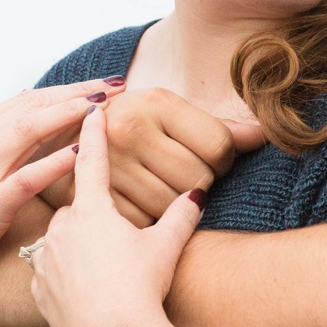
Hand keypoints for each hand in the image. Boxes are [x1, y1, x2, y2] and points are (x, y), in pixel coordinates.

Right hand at [0, 83, 101, 323]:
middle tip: (118, 85)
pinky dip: (51, 163)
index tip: (101, 86)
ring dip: (69, 114)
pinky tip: (80, 154)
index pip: (24, 101)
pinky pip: (23, 180)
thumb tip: (20, 112)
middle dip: (78, 92)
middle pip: (33, 107)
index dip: (66, 90)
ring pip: (28, 130)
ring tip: (105, 107)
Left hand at [29, 108, 241, 326]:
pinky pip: (49, 273)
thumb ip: (182, 214)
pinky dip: (63, 276)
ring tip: (103, 270)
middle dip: (93, 216)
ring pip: (59, 239)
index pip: (92, 159)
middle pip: (76, 208)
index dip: (93, 132)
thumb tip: (198, 191)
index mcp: (93, 210)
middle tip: (118, 239)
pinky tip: (85, 292)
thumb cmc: (140, 287)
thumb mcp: (167, 246)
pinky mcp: (39, 290)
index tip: (92, 108)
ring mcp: (46, 260)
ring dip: (75, 245)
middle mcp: (62, 228)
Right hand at [82, 86, 265, 226]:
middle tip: (186, 176)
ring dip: (176, 206)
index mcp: (155, 102)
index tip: (216, 161)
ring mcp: (108, 166)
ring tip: (161, 187)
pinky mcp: (90, 199)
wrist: (61, 137)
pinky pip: (144, 223)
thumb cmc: (131, 125)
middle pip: (198, 179)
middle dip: (202, 183)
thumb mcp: (169, 114)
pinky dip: (149, 222)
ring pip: (173, 207)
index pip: (219, 145)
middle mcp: (129, 129)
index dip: (227, 160)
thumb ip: (217, 128)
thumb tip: (264, 135)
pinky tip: (141, 203)